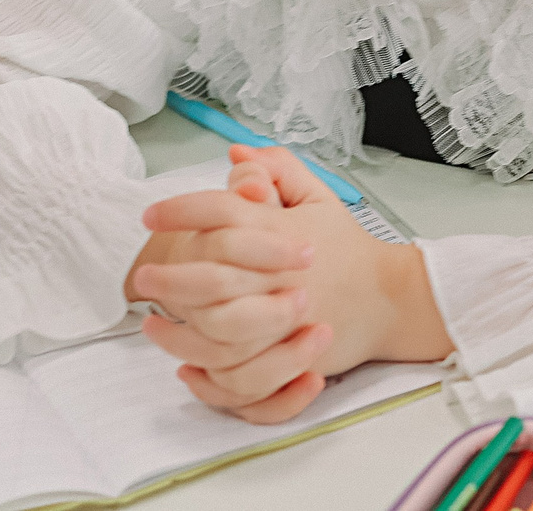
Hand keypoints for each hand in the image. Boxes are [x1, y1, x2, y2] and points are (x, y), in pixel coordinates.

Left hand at [127, 158, 332, 422]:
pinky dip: (209, 375)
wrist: (390, 298)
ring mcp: (285, 323)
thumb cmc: (346, 247)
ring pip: (219, 334)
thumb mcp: (319, 196)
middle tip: (142, 277)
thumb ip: (278, 169)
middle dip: (171, 277)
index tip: (150, 215)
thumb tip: (236, 155)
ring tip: (153, 323)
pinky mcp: (290, 360)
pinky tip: (185, 363)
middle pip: (213, 277)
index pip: (223, 212)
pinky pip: (239, 377)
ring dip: (179, 332)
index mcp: (283, 233)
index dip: (181, 210)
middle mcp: (280, 278)